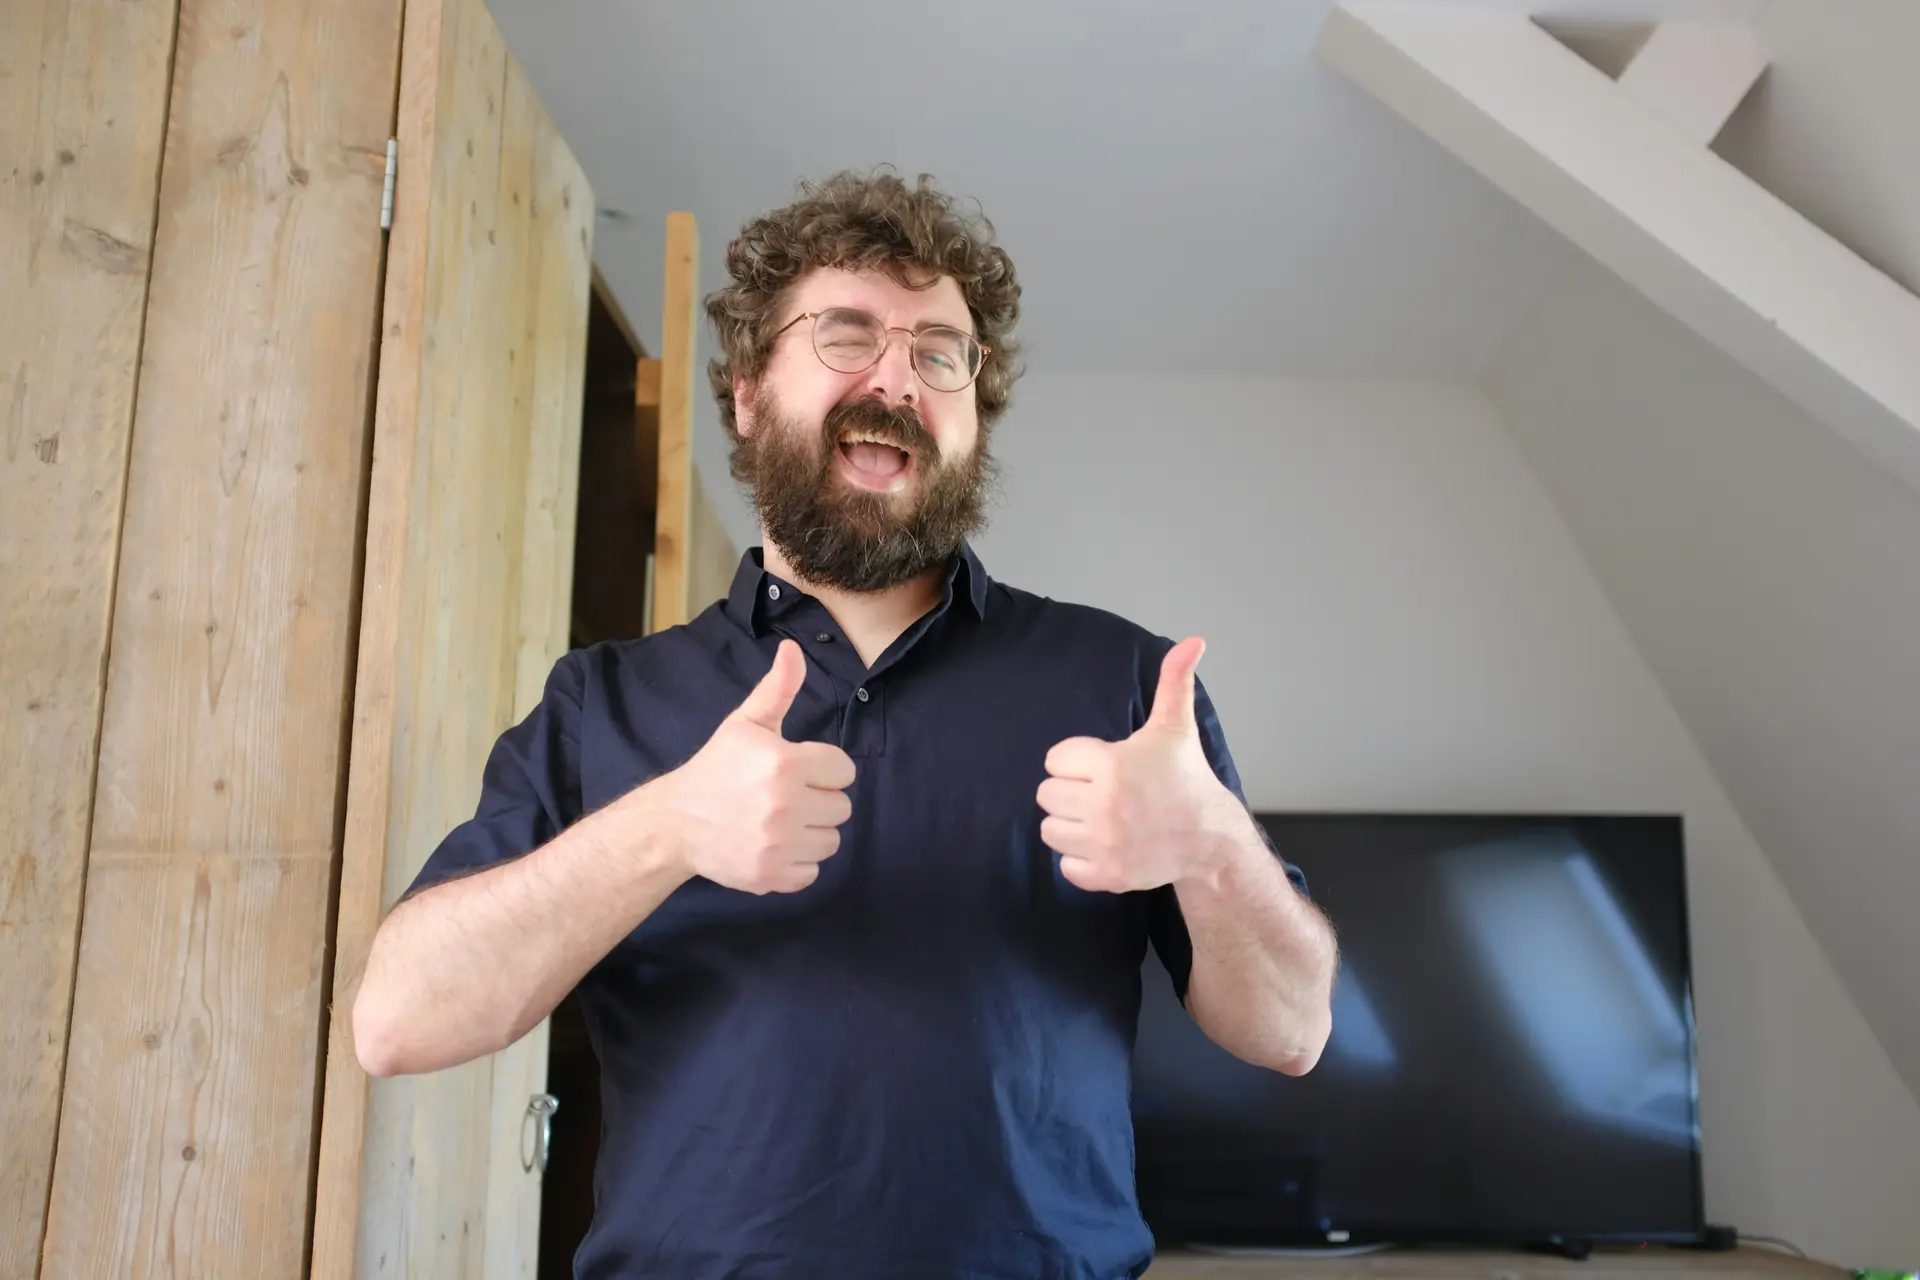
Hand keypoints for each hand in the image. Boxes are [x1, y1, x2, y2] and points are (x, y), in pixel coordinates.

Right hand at [650, 639, 855, 893]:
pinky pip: (812, 871)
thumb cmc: (717, 768)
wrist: (677, 822)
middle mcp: (785, 806)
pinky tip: (774, 845)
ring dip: (812, 832)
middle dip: (819, 800)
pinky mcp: (771, 876)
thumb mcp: (746, 723)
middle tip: (786, 796)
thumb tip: (793, 649)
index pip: (844, 771)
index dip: (823, 769)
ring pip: (831, 841)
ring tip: (781, 821)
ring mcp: (778, 845)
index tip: (797, 770)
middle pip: (842, 807)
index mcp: (785, 763)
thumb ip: (778, 688)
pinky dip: (797, 862)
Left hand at [1036, 637, 1238, 893]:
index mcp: (1113, 765)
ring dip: (1069, 823)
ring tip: (1100, 817)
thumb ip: (1174, 682)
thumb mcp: (1175, 728)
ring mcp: (1105, 844)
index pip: (1056, 758)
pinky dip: (1079, 859)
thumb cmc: (1186, 779)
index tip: (1105, 766)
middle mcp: (1105, 806)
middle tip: (1101, 792)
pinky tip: (1105, 844)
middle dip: (1071, 791)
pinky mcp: (1107, 875)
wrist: (1211, 838)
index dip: (1078, 760)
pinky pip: (1065, 866)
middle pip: (1047, 794)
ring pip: (1050, 829)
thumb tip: (1192, 640)